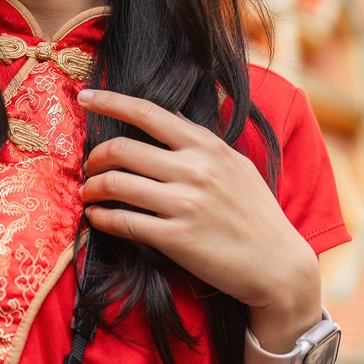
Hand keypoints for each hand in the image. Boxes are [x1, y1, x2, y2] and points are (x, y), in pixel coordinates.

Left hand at [77, 89, 320, 351]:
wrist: (278, 265)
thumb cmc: (256, 215)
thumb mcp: (236, 166)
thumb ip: (201, 145)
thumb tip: (165, 122)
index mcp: (208, 146)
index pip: (148, 113)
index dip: (110, 101)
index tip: (85, 98)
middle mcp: (195, 170)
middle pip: (121, 149)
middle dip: (95, 157)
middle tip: (89, 167)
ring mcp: (185, 204)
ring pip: (116, 184)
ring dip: (92, 188)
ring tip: (89, 193)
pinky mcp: (176, 239)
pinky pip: (123, 222)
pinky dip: (101, 218)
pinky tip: (97, 218)